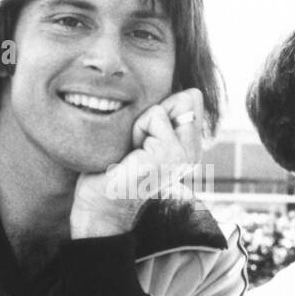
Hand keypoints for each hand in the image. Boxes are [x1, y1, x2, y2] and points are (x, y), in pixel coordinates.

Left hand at [70, 89, 204, 238]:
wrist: (101, 205)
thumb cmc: (113, 167)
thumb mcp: (144, 134)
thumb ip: (164, 114)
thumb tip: (187, 90)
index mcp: (191, 148)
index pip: (193, 98)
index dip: (162, 107)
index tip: (144, 137)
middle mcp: (194, 153)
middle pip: (187, 98)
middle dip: (153, 113)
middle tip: (138, 144)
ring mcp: (185, 156)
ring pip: (165, 108)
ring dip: (141, 123)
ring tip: (133, 151)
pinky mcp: (170, 156)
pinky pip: (155, 116)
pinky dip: (137, 129)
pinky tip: (131, 157)